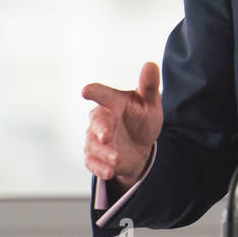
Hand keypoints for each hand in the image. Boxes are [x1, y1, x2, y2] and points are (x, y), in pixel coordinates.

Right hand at [81, 62, 162, 189]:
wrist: (141, 144)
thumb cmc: (142, 117)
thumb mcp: (150, 102)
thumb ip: (149, 85)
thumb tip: (151, 64)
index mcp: (112, 102)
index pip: (102, 94)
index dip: (94, 92)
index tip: (86, 91)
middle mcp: (101, 119)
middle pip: (96, 122)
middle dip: (100, 129)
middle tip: (107, 136)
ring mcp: (96, 139)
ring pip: (94, 145)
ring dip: (104, 153)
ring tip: (117, 158)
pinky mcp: (96, 157)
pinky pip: (92, 163)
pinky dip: (100, 168)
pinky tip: (110, 172)